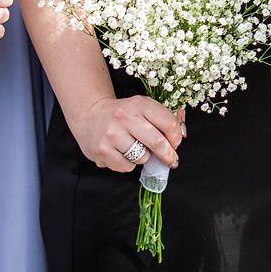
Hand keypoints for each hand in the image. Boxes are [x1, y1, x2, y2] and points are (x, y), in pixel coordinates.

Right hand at [70, 94, 185, 171]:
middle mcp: (124, 118)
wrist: (89, 115)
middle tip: (171, 160)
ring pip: (142, 157)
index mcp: (139, 104)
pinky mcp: (102, 151)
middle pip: (157, 142)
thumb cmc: (122, 114)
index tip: (176, 143)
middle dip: (168, 154)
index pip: (168, 123)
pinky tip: (122, 153)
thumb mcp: (141, 107)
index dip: (176, 137)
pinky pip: (127, 166)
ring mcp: (112, 135)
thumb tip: (180, 136)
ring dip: (144, 157)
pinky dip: (128, 164)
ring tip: (135, 148)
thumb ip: (162, 118)